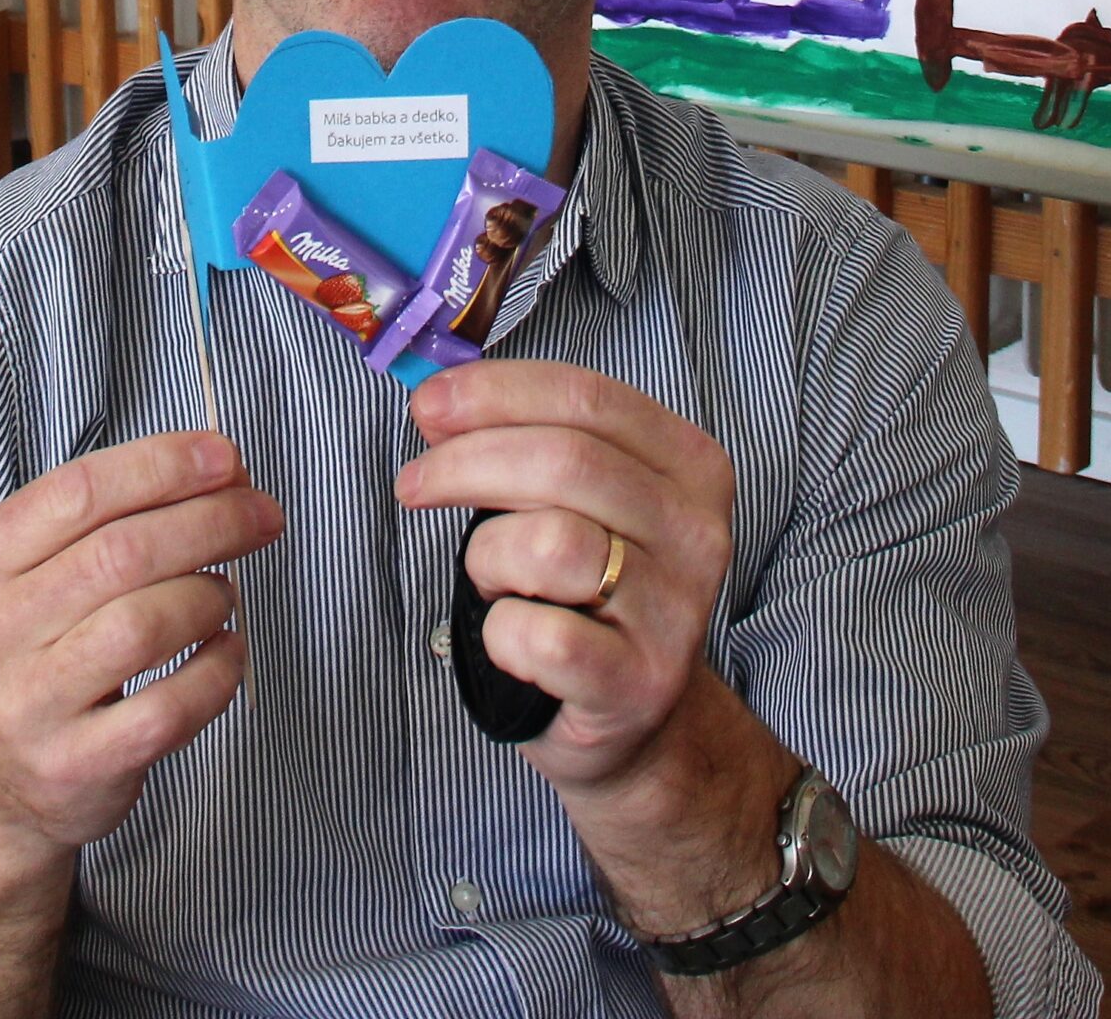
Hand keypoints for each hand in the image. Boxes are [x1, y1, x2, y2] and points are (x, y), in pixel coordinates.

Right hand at [0, 431, 282, 882]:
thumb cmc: (28, 662)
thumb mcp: (25, 582)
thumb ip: (106, 522)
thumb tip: (222, 473)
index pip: (79, 492)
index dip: (163, 465)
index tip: (227, 457)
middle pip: (122, 553)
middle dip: (212, 521)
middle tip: (262, 514)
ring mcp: (28, 708)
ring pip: (146, 625)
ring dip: (208, 595)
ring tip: (223, 594)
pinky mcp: (74, 768)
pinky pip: (168, 707)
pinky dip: (216, 670)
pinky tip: (226, 651)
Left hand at [397, 362, 734, 793]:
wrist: (635, 717)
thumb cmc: (590, 593)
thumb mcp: (578, 501)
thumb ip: (525, 440)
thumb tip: (438, 402)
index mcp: (690, 466)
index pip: (587, 397)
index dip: (496, 393)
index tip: (429, 403)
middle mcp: (695, 532)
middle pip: (564, 460)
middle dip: (466, 463)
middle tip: (415, 484)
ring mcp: (675, 612)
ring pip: (550, 544)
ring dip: (488, 556)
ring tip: (490, 578)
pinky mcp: (639, 684)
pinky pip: (540, 636)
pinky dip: (500, 632)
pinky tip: (509, 638)